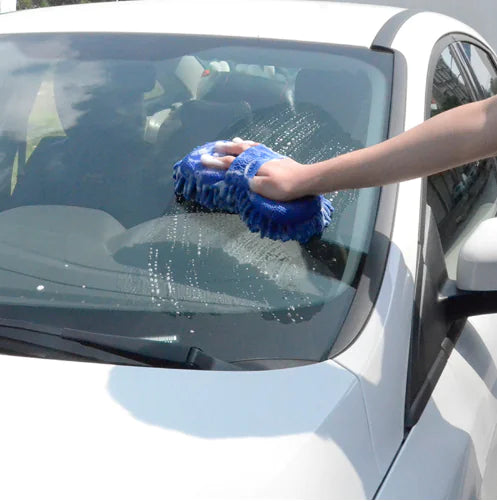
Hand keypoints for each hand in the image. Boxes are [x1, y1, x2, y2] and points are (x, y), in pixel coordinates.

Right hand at [200, 138, 315, 200]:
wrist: (306, 179)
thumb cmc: (284, 186)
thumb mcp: (264, 187)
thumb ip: (249, 181)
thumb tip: (237, 177)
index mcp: (252, 165)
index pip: (230, 163)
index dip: (216, 162)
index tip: (203, 160)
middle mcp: (257, 157)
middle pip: (237, 151)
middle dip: (224, 149)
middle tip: (213, 147)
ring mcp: (267, 155)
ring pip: (248, 147)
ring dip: (238, 145)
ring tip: (231, 141)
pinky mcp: (275, 157)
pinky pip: (258, 147)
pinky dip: (251, 145)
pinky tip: (251, 145)